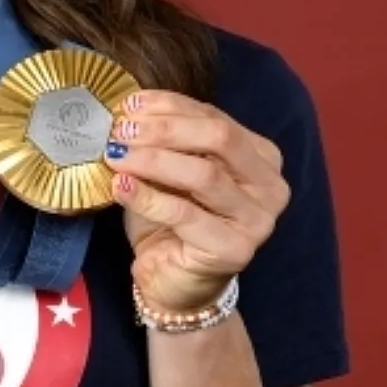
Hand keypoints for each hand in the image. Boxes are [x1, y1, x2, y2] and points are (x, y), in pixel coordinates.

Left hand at [106, 90, 289, 313]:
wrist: (173, 281)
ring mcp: (258, 221)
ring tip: (116, 155)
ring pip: (204, 175)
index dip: (169, 106)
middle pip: (218, 138)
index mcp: (260, 156)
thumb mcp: (171, 169)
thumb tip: (128, 110)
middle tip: (122, 131)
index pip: (214, 117)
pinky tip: (121, 185)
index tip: (128, 105)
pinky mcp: (235, 250)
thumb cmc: (171, 220)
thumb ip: (164, 140)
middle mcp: (270, 186)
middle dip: (164, 129)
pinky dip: (148, 197)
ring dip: (153, 160)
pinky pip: (185, 214)